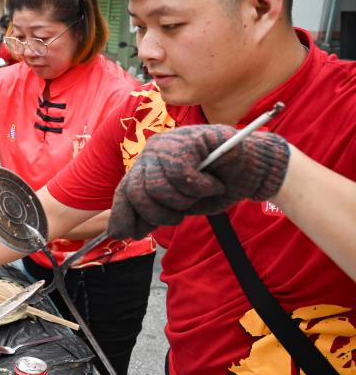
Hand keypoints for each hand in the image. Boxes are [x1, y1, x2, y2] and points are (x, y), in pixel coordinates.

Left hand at [107, 125, 289, 239]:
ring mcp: (168, 143)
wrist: (253, 171)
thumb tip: (122, 231)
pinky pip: (182, 174)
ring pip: (158, 185)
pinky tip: (212, 183)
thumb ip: (152, 213)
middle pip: (138, 192)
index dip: (124, 215)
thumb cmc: (216, 189)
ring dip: (184, 199)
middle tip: (183, 212)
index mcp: (147, 168)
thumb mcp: (180, 206)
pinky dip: (201, 186)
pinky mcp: (188, 139)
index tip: (126, 234)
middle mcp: (152, 152)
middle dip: (161, 212)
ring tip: (201, 193)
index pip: (124, 191)